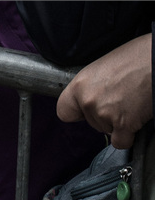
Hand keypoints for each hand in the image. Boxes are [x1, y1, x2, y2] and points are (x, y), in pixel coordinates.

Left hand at [57, 33, 151, 148]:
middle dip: (105, 115)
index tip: (85, 111)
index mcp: (80, 84)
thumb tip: (91, 97)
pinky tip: (135, 117)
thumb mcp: (102, 67)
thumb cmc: (134, 58)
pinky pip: (121, 142)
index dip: (77, 112)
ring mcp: (104, 114)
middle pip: (90, 122)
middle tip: (120, 99)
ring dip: (118, 123)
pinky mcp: (123, 125)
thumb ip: (91, 86)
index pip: (64, 111)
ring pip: (106, 131)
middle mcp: (88, 100)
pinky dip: (129, 135)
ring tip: (130, 102)